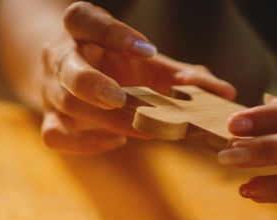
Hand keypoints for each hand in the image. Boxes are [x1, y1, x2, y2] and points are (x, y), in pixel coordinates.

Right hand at [41, 1, 234, 154]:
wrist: (72, 73)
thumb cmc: (119, 64)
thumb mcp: (149, 63)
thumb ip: (183, 75)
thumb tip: (225, 92)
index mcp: (82, 29)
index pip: (84, 19)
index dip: (112, 33)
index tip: (147, 48)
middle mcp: (61, 56)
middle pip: (66, 67)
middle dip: (92, 84)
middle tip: (120, 98)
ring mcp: (52, 89)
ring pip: (66, 103)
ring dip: (106, 120)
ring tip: (142, 129)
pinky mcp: (51, 118)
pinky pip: (55, 134)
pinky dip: (85, 143)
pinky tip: (116, 141)